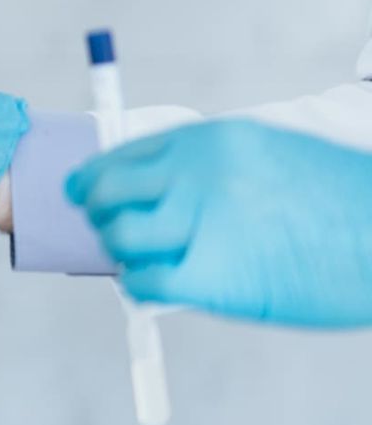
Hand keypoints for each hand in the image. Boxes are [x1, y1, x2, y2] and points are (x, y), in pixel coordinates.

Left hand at [67, 120, 371, 327]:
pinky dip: (138, 284)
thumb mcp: (274, 156)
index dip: (97, 176)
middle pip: (107, 190)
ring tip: (138, 259)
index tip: (84, 191)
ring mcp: (205, 222)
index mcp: (213, 139)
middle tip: (109, 229)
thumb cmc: (340, 201)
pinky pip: (144, 280)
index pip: (123, 153)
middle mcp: (199, 173)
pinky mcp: (217, 275)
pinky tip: (152, 285)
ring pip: (119, 234)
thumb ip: (215, 167)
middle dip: (99, 212)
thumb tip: (162, 189)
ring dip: (119, 249)